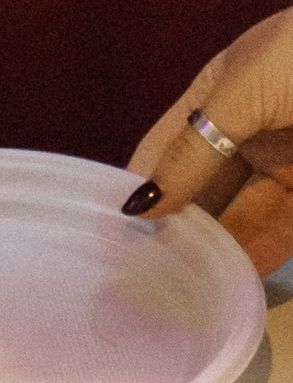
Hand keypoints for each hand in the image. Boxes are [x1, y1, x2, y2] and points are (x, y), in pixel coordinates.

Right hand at [128, 8, 292, 274]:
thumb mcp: (238, 92)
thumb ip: (193, 150)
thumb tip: (140, 205)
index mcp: (215, 97)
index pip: (163, 151)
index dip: (137, 188)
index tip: (107, 236)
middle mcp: (243, 136)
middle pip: (200, 191)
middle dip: (174, 229)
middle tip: (140, 278)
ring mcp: (281, 166)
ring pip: (239, 217)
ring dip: (213, 250)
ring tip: (180, 290)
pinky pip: (278, 231)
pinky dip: (255, 257)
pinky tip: (230, 282)